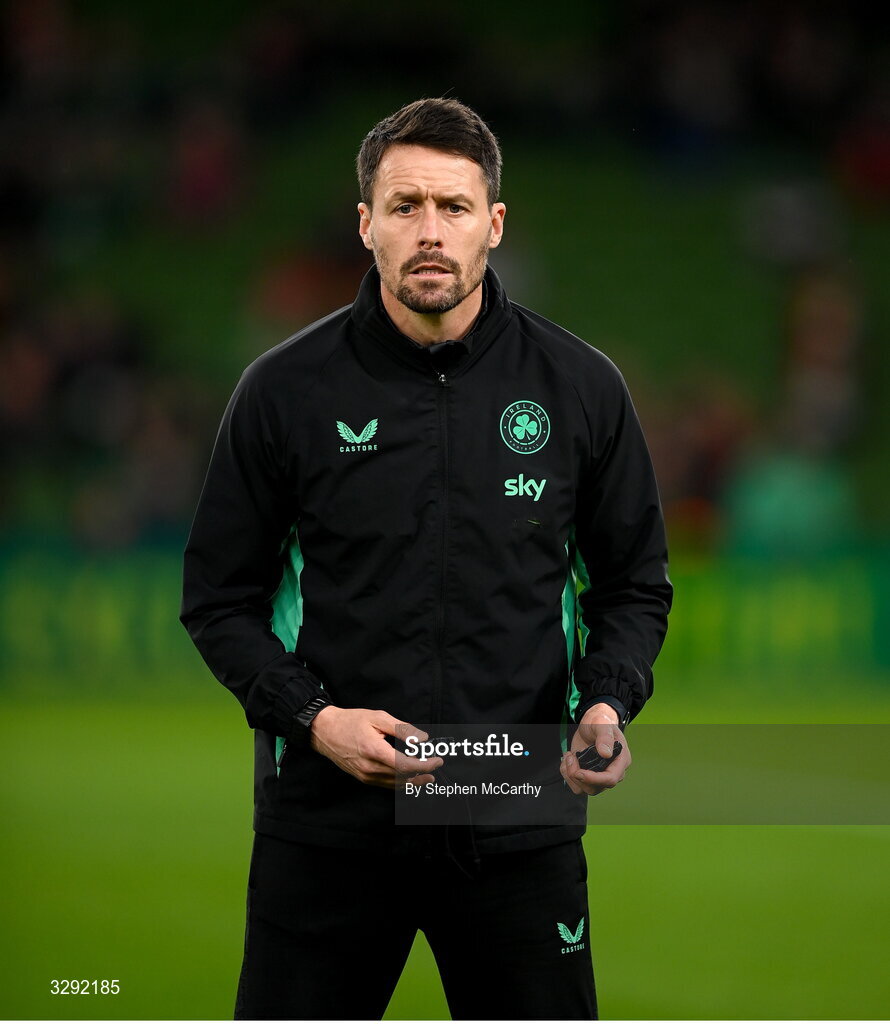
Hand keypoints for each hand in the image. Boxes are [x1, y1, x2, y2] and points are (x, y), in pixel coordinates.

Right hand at [310, 706, 443, 788]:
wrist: (325, 731)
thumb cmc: (350, 722)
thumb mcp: (377, 717)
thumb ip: (401, 728)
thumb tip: (422, 738)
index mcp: (374, 751)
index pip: (405, 765)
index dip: (424, 765)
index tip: (437, 760)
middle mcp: (370, 768)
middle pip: (403, 778)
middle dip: (422, 773)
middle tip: (436, 766)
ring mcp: (365, 776)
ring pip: (395, 784)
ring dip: (413, 781)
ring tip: (427, 776)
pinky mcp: (363, 778)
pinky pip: (386, 784)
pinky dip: (400, 783)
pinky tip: (409, 778)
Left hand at [559, 702, 631, 796]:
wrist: (591, 723)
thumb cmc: (600, 721)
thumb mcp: (602, 724)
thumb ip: (605, 737)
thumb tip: (606, 753)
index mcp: (621, 760)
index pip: (611, 778)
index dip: (594, 779)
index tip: (579, 772)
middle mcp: (611, 771)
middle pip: (596, 788)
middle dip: (578, 776)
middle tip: (571, 757)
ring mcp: (599, 775)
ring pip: (584, 789)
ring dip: (570, 775)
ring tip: (569, 756)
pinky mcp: (588, 775)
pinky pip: (576, 785)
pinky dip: (567, 775)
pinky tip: (568, 760)